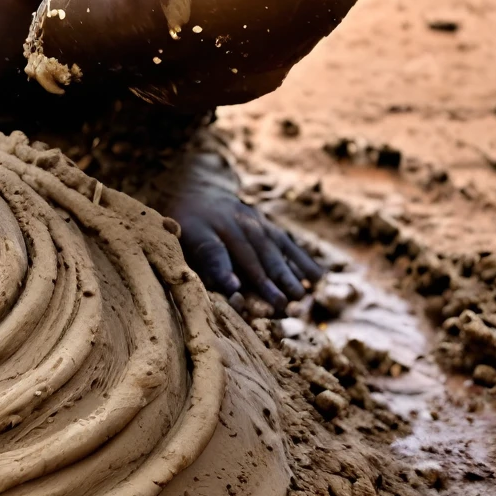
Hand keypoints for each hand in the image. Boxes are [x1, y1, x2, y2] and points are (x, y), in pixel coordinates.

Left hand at [170, 176, 320, 311]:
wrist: (196, 191)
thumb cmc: (185, 229)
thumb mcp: (178, 242)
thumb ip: (200, 264)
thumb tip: (228, 288)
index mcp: (200, 227)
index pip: (212, 251)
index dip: (222, 269)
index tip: (235, 290)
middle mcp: (228, 220)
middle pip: (249, 252)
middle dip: (266, 279)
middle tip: (282, 304)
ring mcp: (249, 218)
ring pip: (270, 246)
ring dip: (286, 271)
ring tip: (301, 295)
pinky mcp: (264, 221)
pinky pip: (284, 240)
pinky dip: (300, 258)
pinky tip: (317, 277)